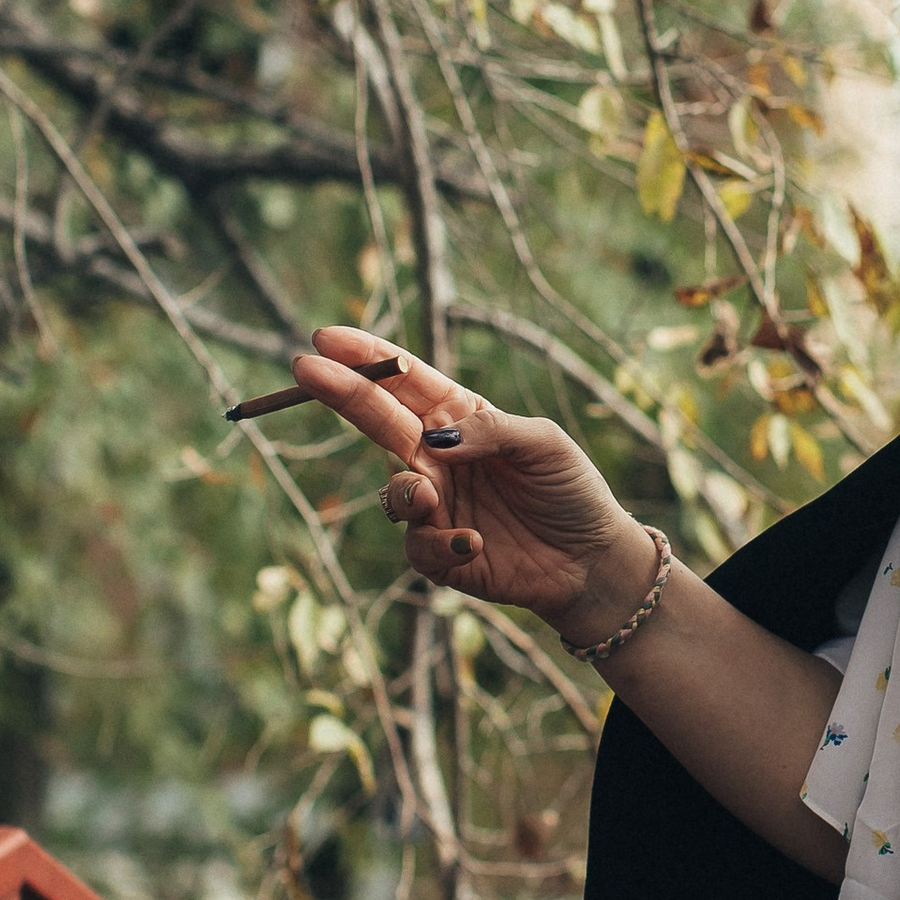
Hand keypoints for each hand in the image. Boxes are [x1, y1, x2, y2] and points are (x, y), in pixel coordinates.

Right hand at [288, 327, 649, 631]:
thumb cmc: (571, 491)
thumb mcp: (544, 444)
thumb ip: (490, 431)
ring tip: (433, 498)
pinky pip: (418, 548)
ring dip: (407, 492)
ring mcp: (438, 506)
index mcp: (461, 418)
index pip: (405, 381)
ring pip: (394, 493)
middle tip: (306, 369)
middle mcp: (439, 458)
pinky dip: (440, 544)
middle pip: (379, 422)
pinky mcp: (442, 554)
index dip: (368, 358)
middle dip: (343, 393)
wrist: (593, 561)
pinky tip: (475, 543)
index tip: (328, 338)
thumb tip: (435, 437)